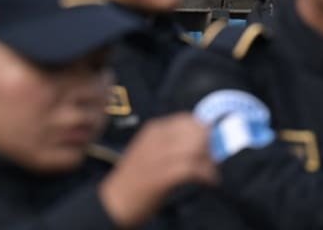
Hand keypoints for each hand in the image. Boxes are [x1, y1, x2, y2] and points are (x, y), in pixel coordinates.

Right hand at [98, 114, 217, 227]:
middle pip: (198, 131)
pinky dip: (206, 175)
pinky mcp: (162, 176)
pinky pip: (194, 168)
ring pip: (198, 148)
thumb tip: (202, 140)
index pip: (188, 119)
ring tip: (209, 173)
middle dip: (209, 145)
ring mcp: (159, 156)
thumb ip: (171, 141)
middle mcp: (157, 139)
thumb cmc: (133, 180)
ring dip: (210, 162)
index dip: (203, 131)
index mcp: (154, 130)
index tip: (207, 144)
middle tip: (210, 160)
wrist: (111, 203)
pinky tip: (208, 182)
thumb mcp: (149, 150)